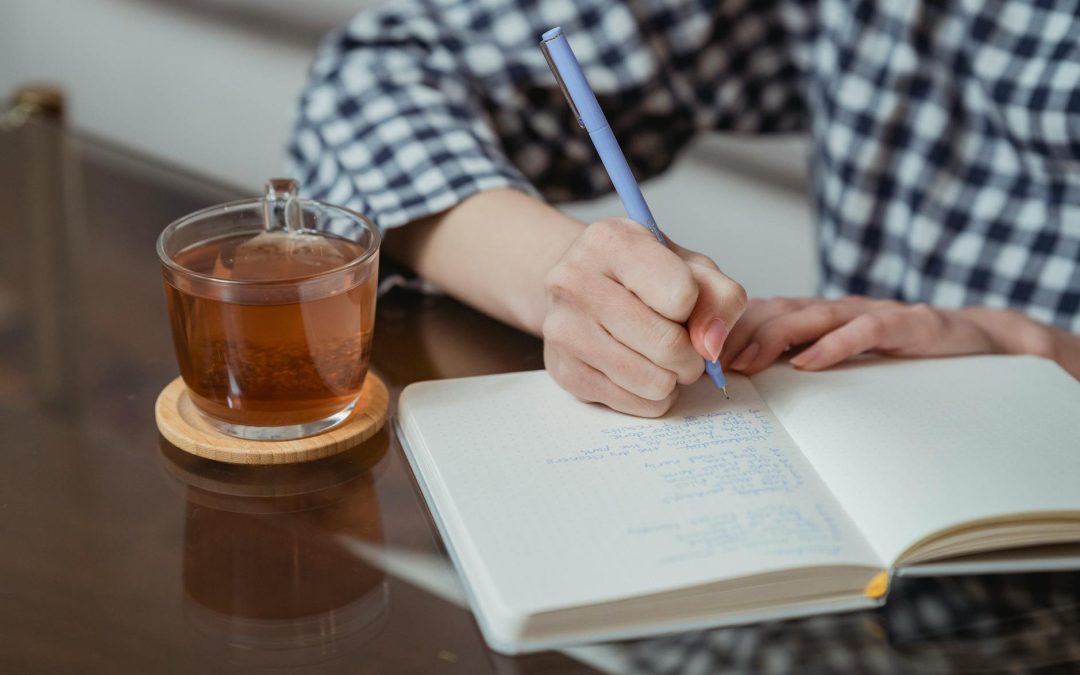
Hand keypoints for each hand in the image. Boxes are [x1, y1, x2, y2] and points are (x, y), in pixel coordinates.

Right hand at [543, 218, 746, 416]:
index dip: (696, 308)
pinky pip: (633, 404)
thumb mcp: (691, 266)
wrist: (582, 285)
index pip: (681, 295)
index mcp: (610, 242)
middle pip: (667, 345)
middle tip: (687, 347)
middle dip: (692, 356)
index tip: (685, 305)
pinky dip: (649, 396)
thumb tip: (710, 347)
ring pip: (653, 382)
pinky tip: (639, 371)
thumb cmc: (642, 275)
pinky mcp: (562, 370)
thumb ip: (720, 298)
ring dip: (672, 378)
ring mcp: (562, 328)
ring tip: (662, 359)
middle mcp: (575, 281)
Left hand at [721, 296, 1059, 374]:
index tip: (693, 353)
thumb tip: (740, 389)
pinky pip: (864, 332)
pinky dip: (833, 346)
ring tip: (741, 359)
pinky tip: (806, 363)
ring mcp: (871, 313)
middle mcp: (836, 310)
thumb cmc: (898, 357)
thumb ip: (798, 365)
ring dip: (771, 336)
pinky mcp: (907, 324)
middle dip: (735, 333)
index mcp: (816, 317)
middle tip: (704, 358)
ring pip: (811, 316)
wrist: (976, 342)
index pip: (759, 314)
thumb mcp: (841, 361)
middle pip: (775, 311)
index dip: (724, 330)